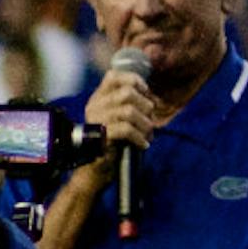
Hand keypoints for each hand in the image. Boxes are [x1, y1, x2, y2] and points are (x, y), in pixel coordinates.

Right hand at [79, 67, 155, 185]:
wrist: (96, 172)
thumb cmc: (113, 145)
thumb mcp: (121, 120)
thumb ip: (130, 106)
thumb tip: (152, 100)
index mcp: (98, 99)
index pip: (114, 76)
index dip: (134, 81)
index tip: (146, 95)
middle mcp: (94, 106)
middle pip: (127, 92)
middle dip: (145, 106)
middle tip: (149, 121)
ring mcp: (96, 121)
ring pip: (128, 110)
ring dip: (145, 124)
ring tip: (148, 135)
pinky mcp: (100, 137)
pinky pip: (126, 129)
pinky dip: (139, 137)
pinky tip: (143, 145)